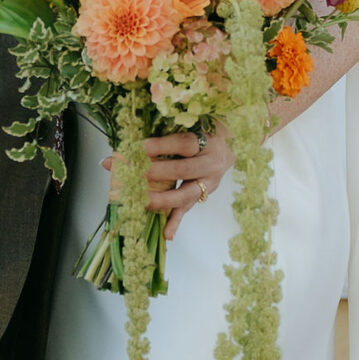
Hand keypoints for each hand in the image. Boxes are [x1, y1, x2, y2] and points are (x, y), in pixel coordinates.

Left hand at [102, 130, 233, 239]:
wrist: (227, 145)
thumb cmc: (202, 131)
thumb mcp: (191, 125)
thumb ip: (168, 131)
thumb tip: (132, 142)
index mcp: (208, 140)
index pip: (183, 144)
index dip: (160, 146)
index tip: (137, 147)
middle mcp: (212, 163)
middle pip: (183, 170)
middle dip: (155, 173)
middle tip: (132, 173)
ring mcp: (209, 182)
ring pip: (186, 194)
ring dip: (162, 199)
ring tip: (143, 202)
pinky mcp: (204, 195)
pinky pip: (188, 209)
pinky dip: (176, 222)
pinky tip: (166, 234)